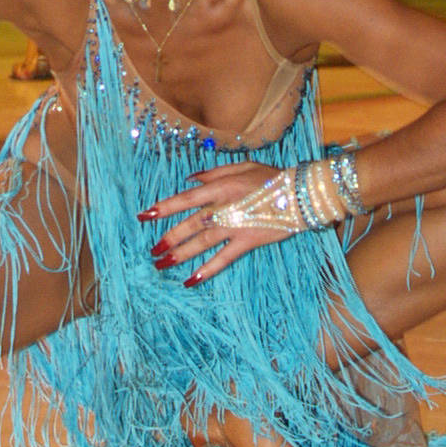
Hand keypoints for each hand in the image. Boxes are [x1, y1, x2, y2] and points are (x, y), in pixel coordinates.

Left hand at [140, 158, 297, 286]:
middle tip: (153, 250)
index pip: (185, 199)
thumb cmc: (271, 177)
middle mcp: (223, 207)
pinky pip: (223, 259)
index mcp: (220, 187)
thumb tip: (191, 179)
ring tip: (162, 264)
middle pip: (189, 225)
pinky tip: (191, 280)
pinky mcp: (247, 241)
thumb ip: (213, 172)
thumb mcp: (242, 166)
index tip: (145, 216)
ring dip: (180, 254)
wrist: (300, 194)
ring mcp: (234, 226)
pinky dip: (207, 270)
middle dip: (168, 238)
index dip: (164, 208)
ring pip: (201, 243)